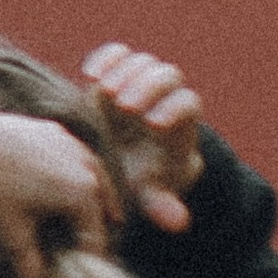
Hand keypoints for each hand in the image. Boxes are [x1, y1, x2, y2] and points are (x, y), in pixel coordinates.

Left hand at [0, 101, 114, 277]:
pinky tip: (69, 178)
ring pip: (96, 177)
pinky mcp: (55, 132)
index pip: (94, 237)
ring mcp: (72, 145)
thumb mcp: (10, 230)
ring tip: (103, 212)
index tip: (84, 275)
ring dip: (98, 198)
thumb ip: (28, 263)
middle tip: (93, 247)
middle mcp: (87, 167)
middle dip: (100, 227)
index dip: (89, 260)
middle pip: (103, 205)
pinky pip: (77, 157)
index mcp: (83, 195)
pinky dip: (79, 173)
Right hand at [81, 45, 204, 235]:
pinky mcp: (115, 74)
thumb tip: (179, 223)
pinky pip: (116, 54)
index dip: (174, 109)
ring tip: (104, 92)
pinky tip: (89, 75)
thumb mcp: (148, 195)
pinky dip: (105, 59)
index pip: (188, 103)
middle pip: (167, 75)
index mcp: (180, 123)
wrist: (117, 161)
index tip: (153, 125)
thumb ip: (161, 205)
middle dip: (147, 87)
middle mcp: (164, 97)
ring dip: (125, 72)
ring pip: (142, 61)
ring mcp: (139, 81)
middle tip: (125, 106)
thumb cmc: (138, 181)